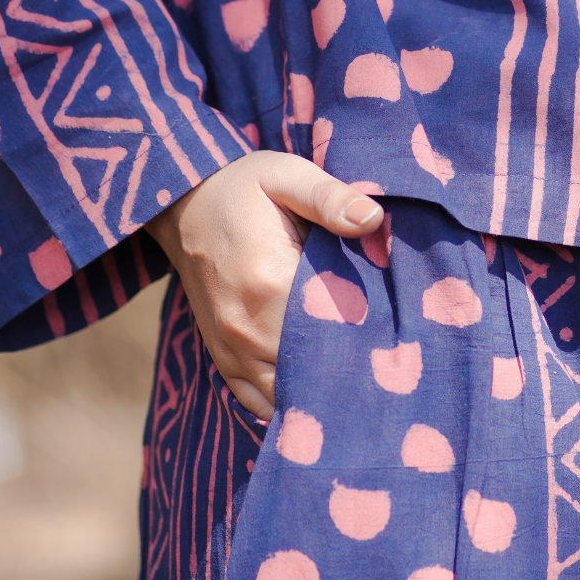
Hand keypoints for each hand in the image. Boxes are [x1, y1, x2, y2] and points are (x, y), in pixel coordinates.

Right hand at [146, 152, 382, 421]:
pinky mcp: (222, 357)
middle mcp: (246, 328)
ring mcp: (231, 349)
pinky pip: (256, 402)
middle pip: (311, 373)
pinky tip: (315, 389)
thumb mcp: (287, 176)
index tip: (396, 331)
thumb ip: (330, 198)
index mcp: (269, 283)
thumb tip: (373, 219)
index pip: (332, 331)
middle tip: (386, 362)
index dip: (369, 336)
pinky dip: (286, 403)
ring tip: (355, 377)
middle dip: (349, 372)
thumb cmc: (244, 187)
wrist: (183, 202)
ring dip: (318, 391)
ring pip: (285, 398)